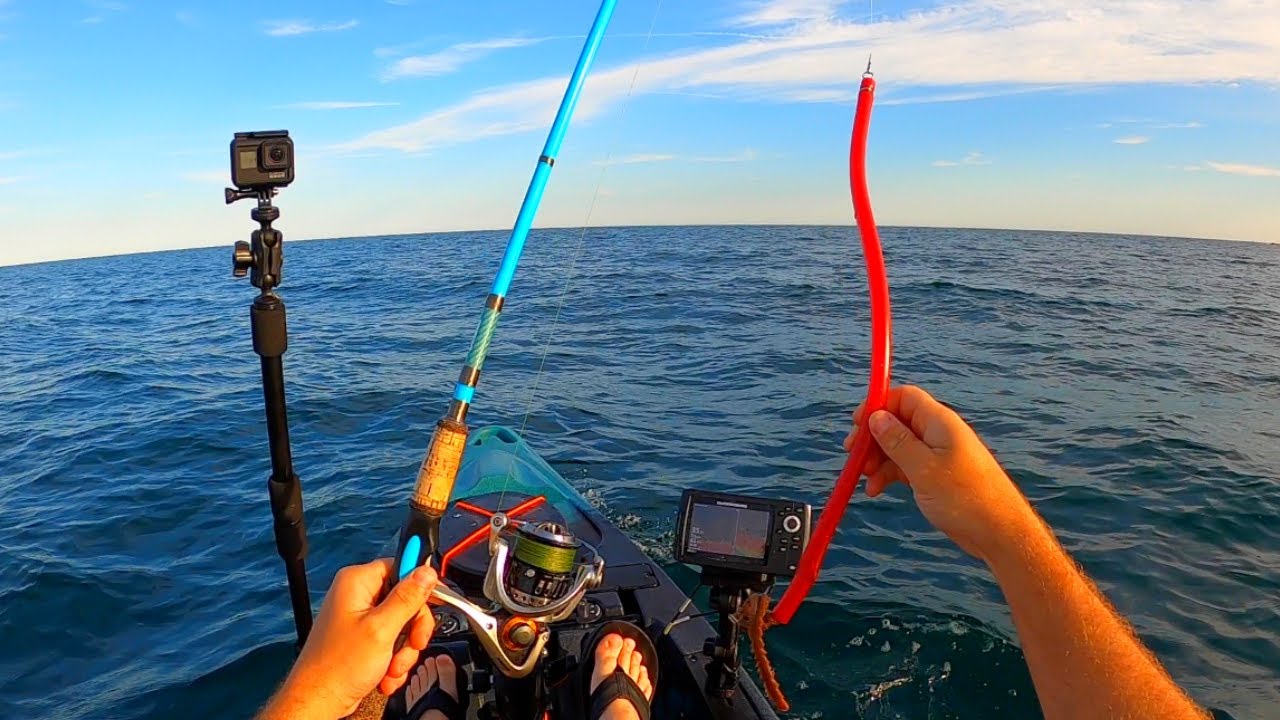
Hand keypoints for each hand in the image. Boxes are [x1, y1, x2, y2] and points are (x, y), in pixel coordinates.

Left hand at [260, 559, 438, 719]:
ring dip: (403, 650)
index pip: (401, 567)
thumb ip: (408, 599)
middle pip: (406, 599)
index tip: (430, 605)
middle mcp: (357, 596)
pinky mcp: (364, 638)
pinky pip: (393, 641)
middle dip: (411, 630)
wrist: (319, 701)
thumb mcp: (382, 629)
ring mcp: (360, 618)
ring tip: (392, 667)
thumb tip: (426, 572)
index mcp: (357, 582)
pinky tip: (385, 674)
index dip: (419, 587)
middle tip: (412, 644)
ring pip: (402, 625)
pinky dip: (393, 660)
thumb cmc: (336, 667)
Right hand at [846, 385, 1034, 561]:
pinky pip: (906, 466)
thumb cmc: (966, 499)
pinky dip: (890, 475)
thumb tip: (875, 417)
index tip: (857, 424)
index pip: (903, 398)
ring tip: (866, 480)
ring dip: (878, 460)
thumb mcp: (923, 469)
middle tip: (853, 455)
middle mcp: (938, 433)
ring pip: (899, 446)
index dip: (878, 405)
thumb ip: (897, 442)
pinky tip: (877, 490)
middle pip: (897, 422)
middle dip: (873, 437)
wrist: (999, 533)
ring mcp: (938, 454)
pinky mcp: (937, 474)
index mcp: (939, 423)